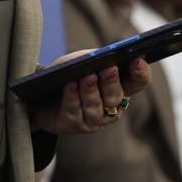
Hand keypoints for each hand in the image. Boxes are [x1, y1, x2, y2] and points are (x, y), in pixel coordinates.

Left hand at [29, 53, 147, 133]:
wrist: (41, 95)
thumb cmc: (67, 74)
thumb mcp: (82, 61)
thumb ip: (95, 58)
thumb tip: (105, 56)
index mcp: (120, 88)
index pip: (138, 82)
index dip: (141, 72)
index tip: (137, 59)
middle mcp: (111, 108)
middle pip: (116, 95)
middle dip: (111, 81)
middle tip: (109, 67)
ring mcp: (95, 120)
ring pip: (96, 106)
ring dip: (90, 90)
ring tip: (87, 75)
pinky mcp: (75, 125)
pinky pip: (75, 110)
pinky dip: (72, 96)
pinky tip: (70, 85)